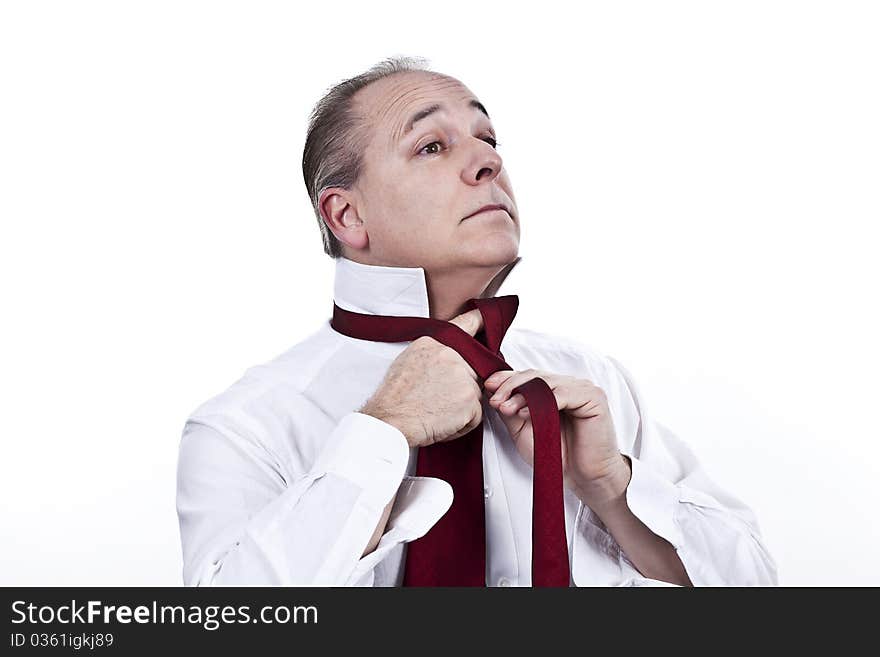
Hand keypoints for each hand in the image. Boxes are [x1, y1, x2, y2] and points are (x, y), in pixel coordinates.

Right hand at [359, 308, 486, 447]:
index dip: (479, 320)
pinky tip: (443, 422)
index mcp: (434, 343)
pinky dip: (463, 424)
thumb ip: (432, 353)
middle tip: (439, 398)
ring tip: (437, 411)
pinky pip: (475, 415)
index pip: (464, 325)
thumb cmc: (394, 398)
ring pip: (474, 393)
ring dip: (461, 406)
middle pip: (472, 369)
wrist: (391, 420)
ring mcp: (463, 376)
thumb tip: (444, 356)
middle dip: (462, 385)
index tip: (486, 316)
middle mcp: (451, 355)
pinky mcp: (470, 399)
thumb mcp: (407, 361)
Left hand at [483, 369, 630, 507]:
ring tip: (506, 408)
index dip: (507, 379)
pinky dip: (543, 401)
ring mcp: (582, 389)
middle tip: (496, 400)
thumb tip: (492, 391)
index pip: (528, 376)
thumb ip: (510, 410)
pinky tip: (526, 412)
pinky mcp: (594, 397)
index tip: (488, 387)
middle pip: (535, 375)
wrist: (583, 478)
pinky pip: (564, 393)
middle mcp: (568, 385)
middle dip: (511, 386)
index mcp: (554, 390)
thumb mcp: (523, 430)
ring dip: (522, 394)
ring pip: (546, 382)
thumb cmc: (557, 456)